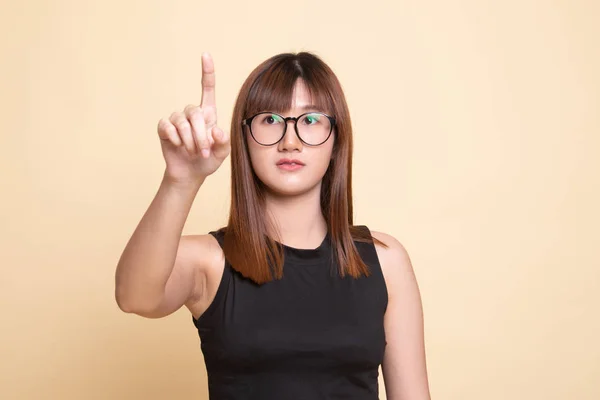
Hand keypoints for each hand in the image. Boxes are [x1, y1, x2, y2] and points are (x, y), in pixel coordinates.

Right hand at [157, 53, 229, 184]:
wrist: (189, 173)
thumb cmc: (207, 161)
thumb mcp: (222, 154)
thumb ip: (224, 142)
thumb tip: (216, 130)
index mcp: (208, 114)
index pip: (207, 89)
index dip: (207, 72)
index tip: (205, 54)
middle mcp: (192, 112)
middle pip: (194, 113)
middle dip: (200, 135)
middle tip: (202, 152)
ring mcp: (176, 119)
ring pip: (181, 122)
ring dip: (189, 141)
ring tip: (192, 152)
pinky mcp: (164, 127)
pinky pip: (167, 127)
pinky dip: (175, 139)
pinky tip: (177, 146)